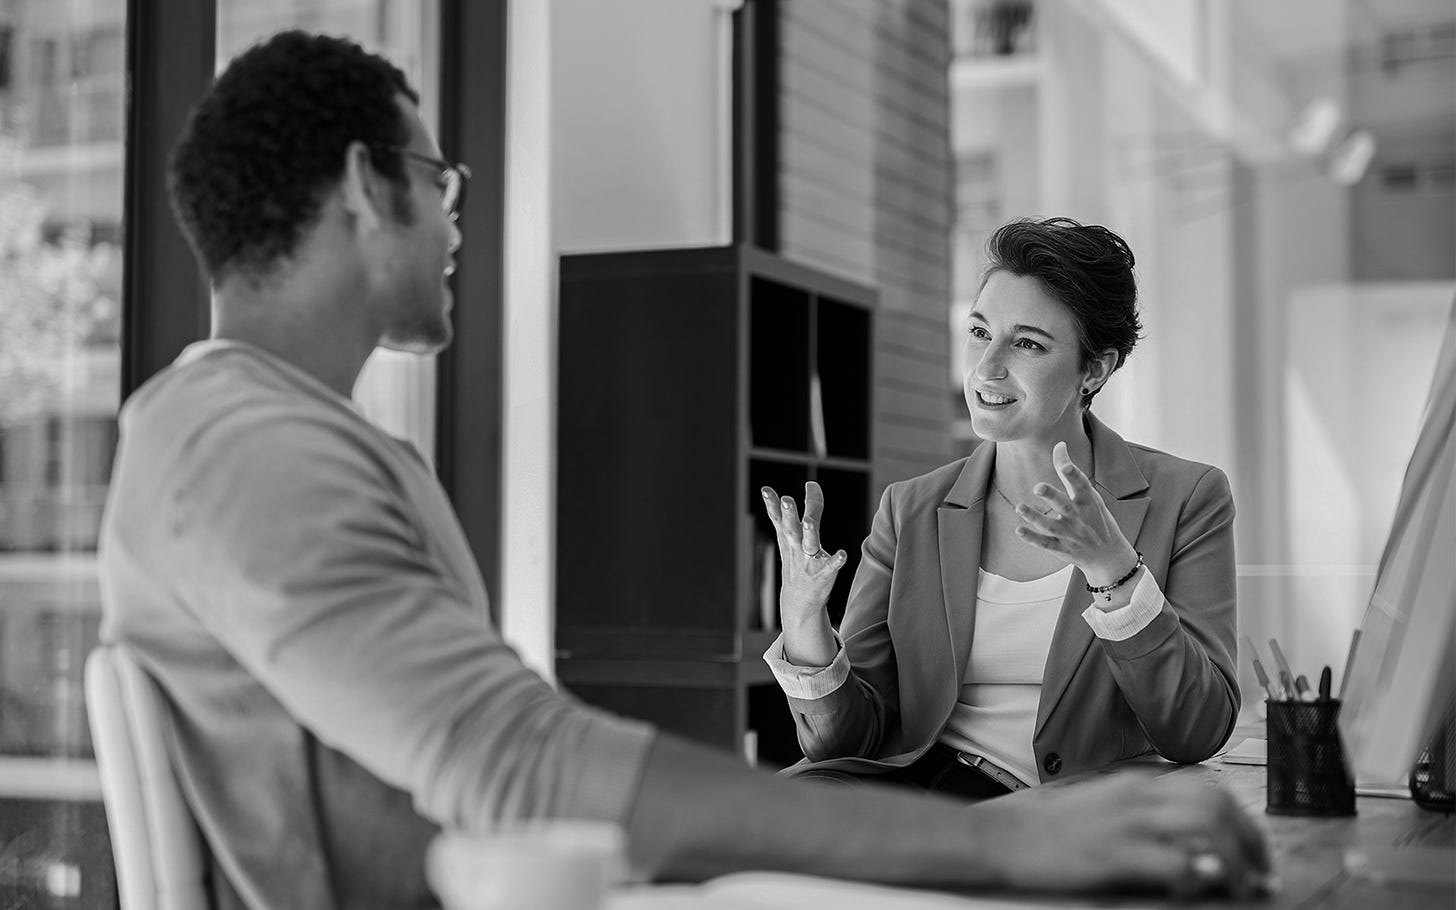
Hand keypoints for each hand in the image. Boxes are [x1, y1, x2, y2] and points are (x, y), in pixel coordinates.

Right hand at [760, 482, 847, 628]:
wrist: (800, 599)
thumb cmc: (799, 560)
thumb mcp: (796, 535)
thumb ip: (808, 507)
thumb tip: (812, 483)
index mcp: (788, 537)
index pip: (778, 517)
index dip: (773, 503)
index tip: (766, 490)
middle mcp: (796, 547)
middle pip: (791, 528)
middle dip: (789, 514)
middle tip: (786, 500)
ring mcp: (809, 560)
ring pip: (809, 544)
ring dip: (809, 532)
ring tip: (809, 522)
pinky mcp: (823, 573)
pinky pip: (831, 566)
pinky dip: (836, 560)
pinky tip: (843, 554)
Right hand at [979, 772, 1272, 898]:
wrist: (1003, 836)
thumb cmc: (1049, 828)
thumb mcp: (1101, 806)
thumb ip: (1142, 812)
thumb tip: (1188, 837)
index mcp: (1135, 783)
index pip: (1207, 788)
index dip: (1242, 819)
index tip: (1253, 848)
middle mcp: (1137, 795)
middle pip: (1216, 803)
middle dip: (1250, 840)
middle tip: (1261, 872)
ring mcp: (1126, 823)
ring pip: (1205, 827)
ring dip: (1234, 859)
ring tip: (1242, 886)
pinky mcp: (1113, 854)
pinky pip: (1171, 861)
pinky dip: (1197, 873)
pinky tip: (1206, 884)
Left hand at [1012, 441, 1138, 587]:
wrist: (1109, 556)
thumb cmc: (1096, 518)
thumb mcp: (1089, 496)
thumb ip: (1070, 472)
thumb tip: (1059, 444)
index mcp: (1088, 501)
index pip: (1081, 485)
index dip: (1073, 475)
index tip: (1065, 466)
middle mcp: (1079, 517)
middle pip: (1064, 505)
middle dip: (1052, 496)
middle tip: (1038, 487)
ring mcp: (1070, 534)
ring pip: (1050, 526)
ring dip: (1034, 517)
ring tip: (1019, 508)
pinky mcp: (1061, 548)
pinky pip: (1045, 544)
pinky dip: (1032, 538)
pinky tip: (1019, 530)